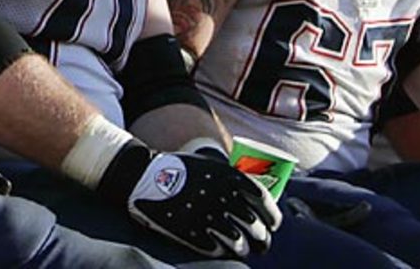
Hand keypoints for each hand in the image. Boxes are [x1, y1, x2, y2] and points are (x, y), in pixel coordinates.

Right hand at [97, 142, 280, 257]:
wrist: (146, 176)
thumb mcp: (211, 166)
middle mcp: (222, 198)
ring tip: (242, 249)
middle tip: (263, 245)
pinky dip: (223, 251)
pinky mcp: (192, 233)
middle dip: (263, 239)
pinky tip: (222, 249)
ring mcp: (207, 217)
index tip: (273, 225)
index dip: (272, 216)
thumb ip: (232, 181)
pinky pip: (218, 250)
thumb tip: (255, 199)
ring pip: (239, 243)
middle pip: (255, 227)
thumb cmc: (181, 170)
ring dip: (244, 248)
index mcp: (229, 178)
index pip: (263, 202)